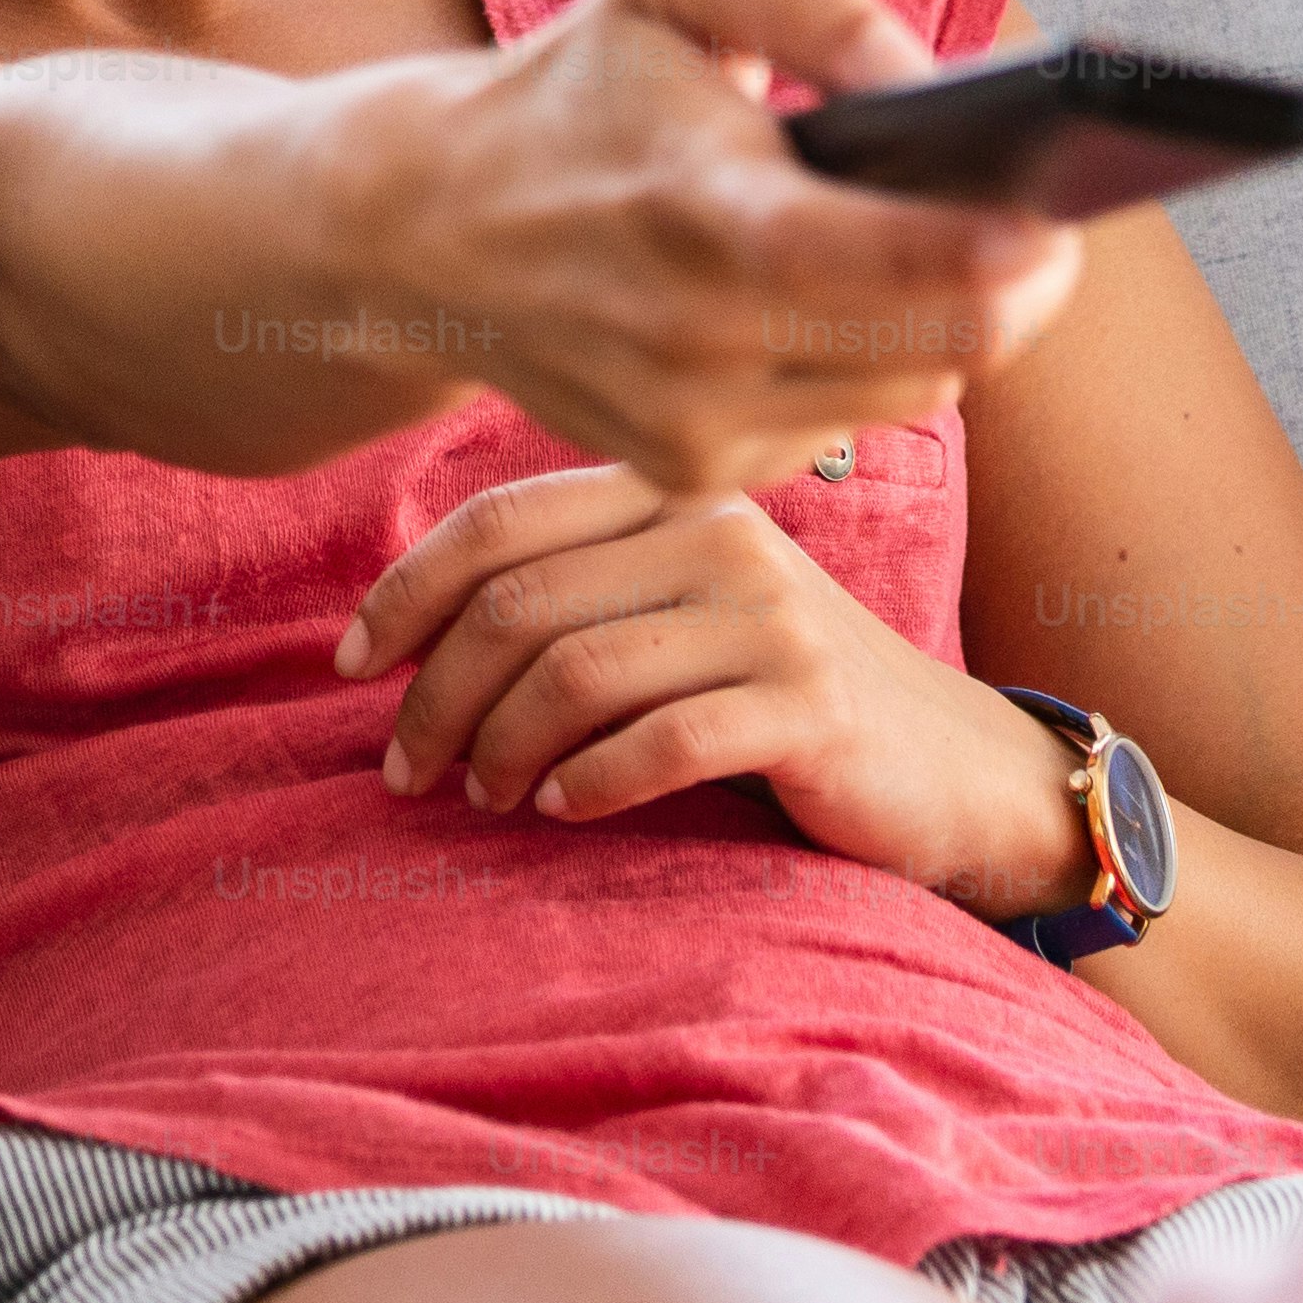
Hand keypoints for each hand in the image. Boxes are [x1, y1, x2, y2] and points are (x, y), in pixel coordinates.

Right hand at [327, 0, 1085, 495]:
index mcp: (702, 211)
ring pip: (915, 395)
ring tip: (915, 255)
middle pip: (946, 350)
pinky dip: (860, 368)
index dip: (1002, 253)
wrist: (425, 227)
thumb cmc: (579, 89)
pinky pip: (846, 428)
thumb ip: (816, 0)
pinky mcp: (689, 472)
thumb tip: (929, 87)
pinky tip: (806, 307)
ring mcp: (693, 423)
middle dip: (1013, 288)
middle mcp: (699, 340)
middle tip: (1035, 230)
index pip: (895, 265)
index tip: (1058, 219)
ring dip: (943, 330)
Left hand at [342, 462, 1103, 914]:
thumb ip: (570, 591)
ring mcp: (770, 615)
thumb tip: (395, 633)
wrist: (953, 769)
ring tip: (482, 796)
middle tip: (403, 770)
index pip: (496, 521)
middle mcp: (718, 533)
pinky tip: (561, 809)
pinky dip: (590, 780)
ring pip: (574, 672)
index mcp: (670, 493)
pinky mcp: (810, 704)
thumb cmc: (776, 694)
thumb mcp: (672, 613)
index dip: (404, 591)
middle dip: (434, 694)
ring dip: (500, 747)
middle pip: (517, 604)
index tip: (349, 665)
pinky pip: (661, 740)